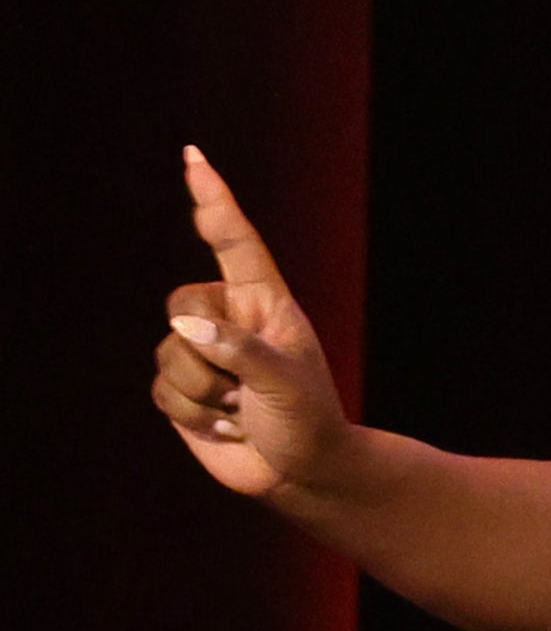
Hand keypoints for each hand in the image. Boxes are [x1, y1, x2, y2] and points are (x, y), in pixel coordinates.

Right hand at [150, 147, 352, 498]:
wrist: (301, 473)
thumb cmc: (309, 420)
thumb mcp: (285, 381)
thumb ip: (239, 350)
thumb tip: (185, 328)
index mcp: (266, 303)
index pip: (235, 243)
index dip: (214, 201)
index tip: (194, 157)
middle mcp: (231, 320)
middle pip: (181, 302)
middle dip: (205, 349)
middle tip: (245, 385)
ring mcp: (204, 354)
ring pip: (169, 353)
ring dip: (204, 393)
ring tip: (241, 409)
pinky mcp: (182, 389)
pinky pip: (161, 390)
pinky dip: (191, 415)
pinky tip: (224, 427)